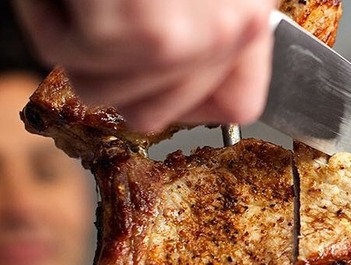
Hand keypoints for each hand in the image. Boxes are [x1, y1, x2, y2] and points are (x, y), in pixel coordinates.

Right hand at [13, 0, 276, 131]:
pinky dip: (46, 10)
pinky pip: (67, 55)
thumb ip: (206, 24)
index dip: (185, 99)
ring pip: (104, 93)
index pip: (236, 104)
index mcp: (249, 14)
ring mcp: (188, 39)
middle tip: (102, 7)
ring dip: (74, 38)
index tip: (153, 71)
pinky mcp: (139, 33)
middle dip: (111, 65)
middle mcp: (232, 33)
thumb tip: (174, 72)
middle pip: (155, 114)